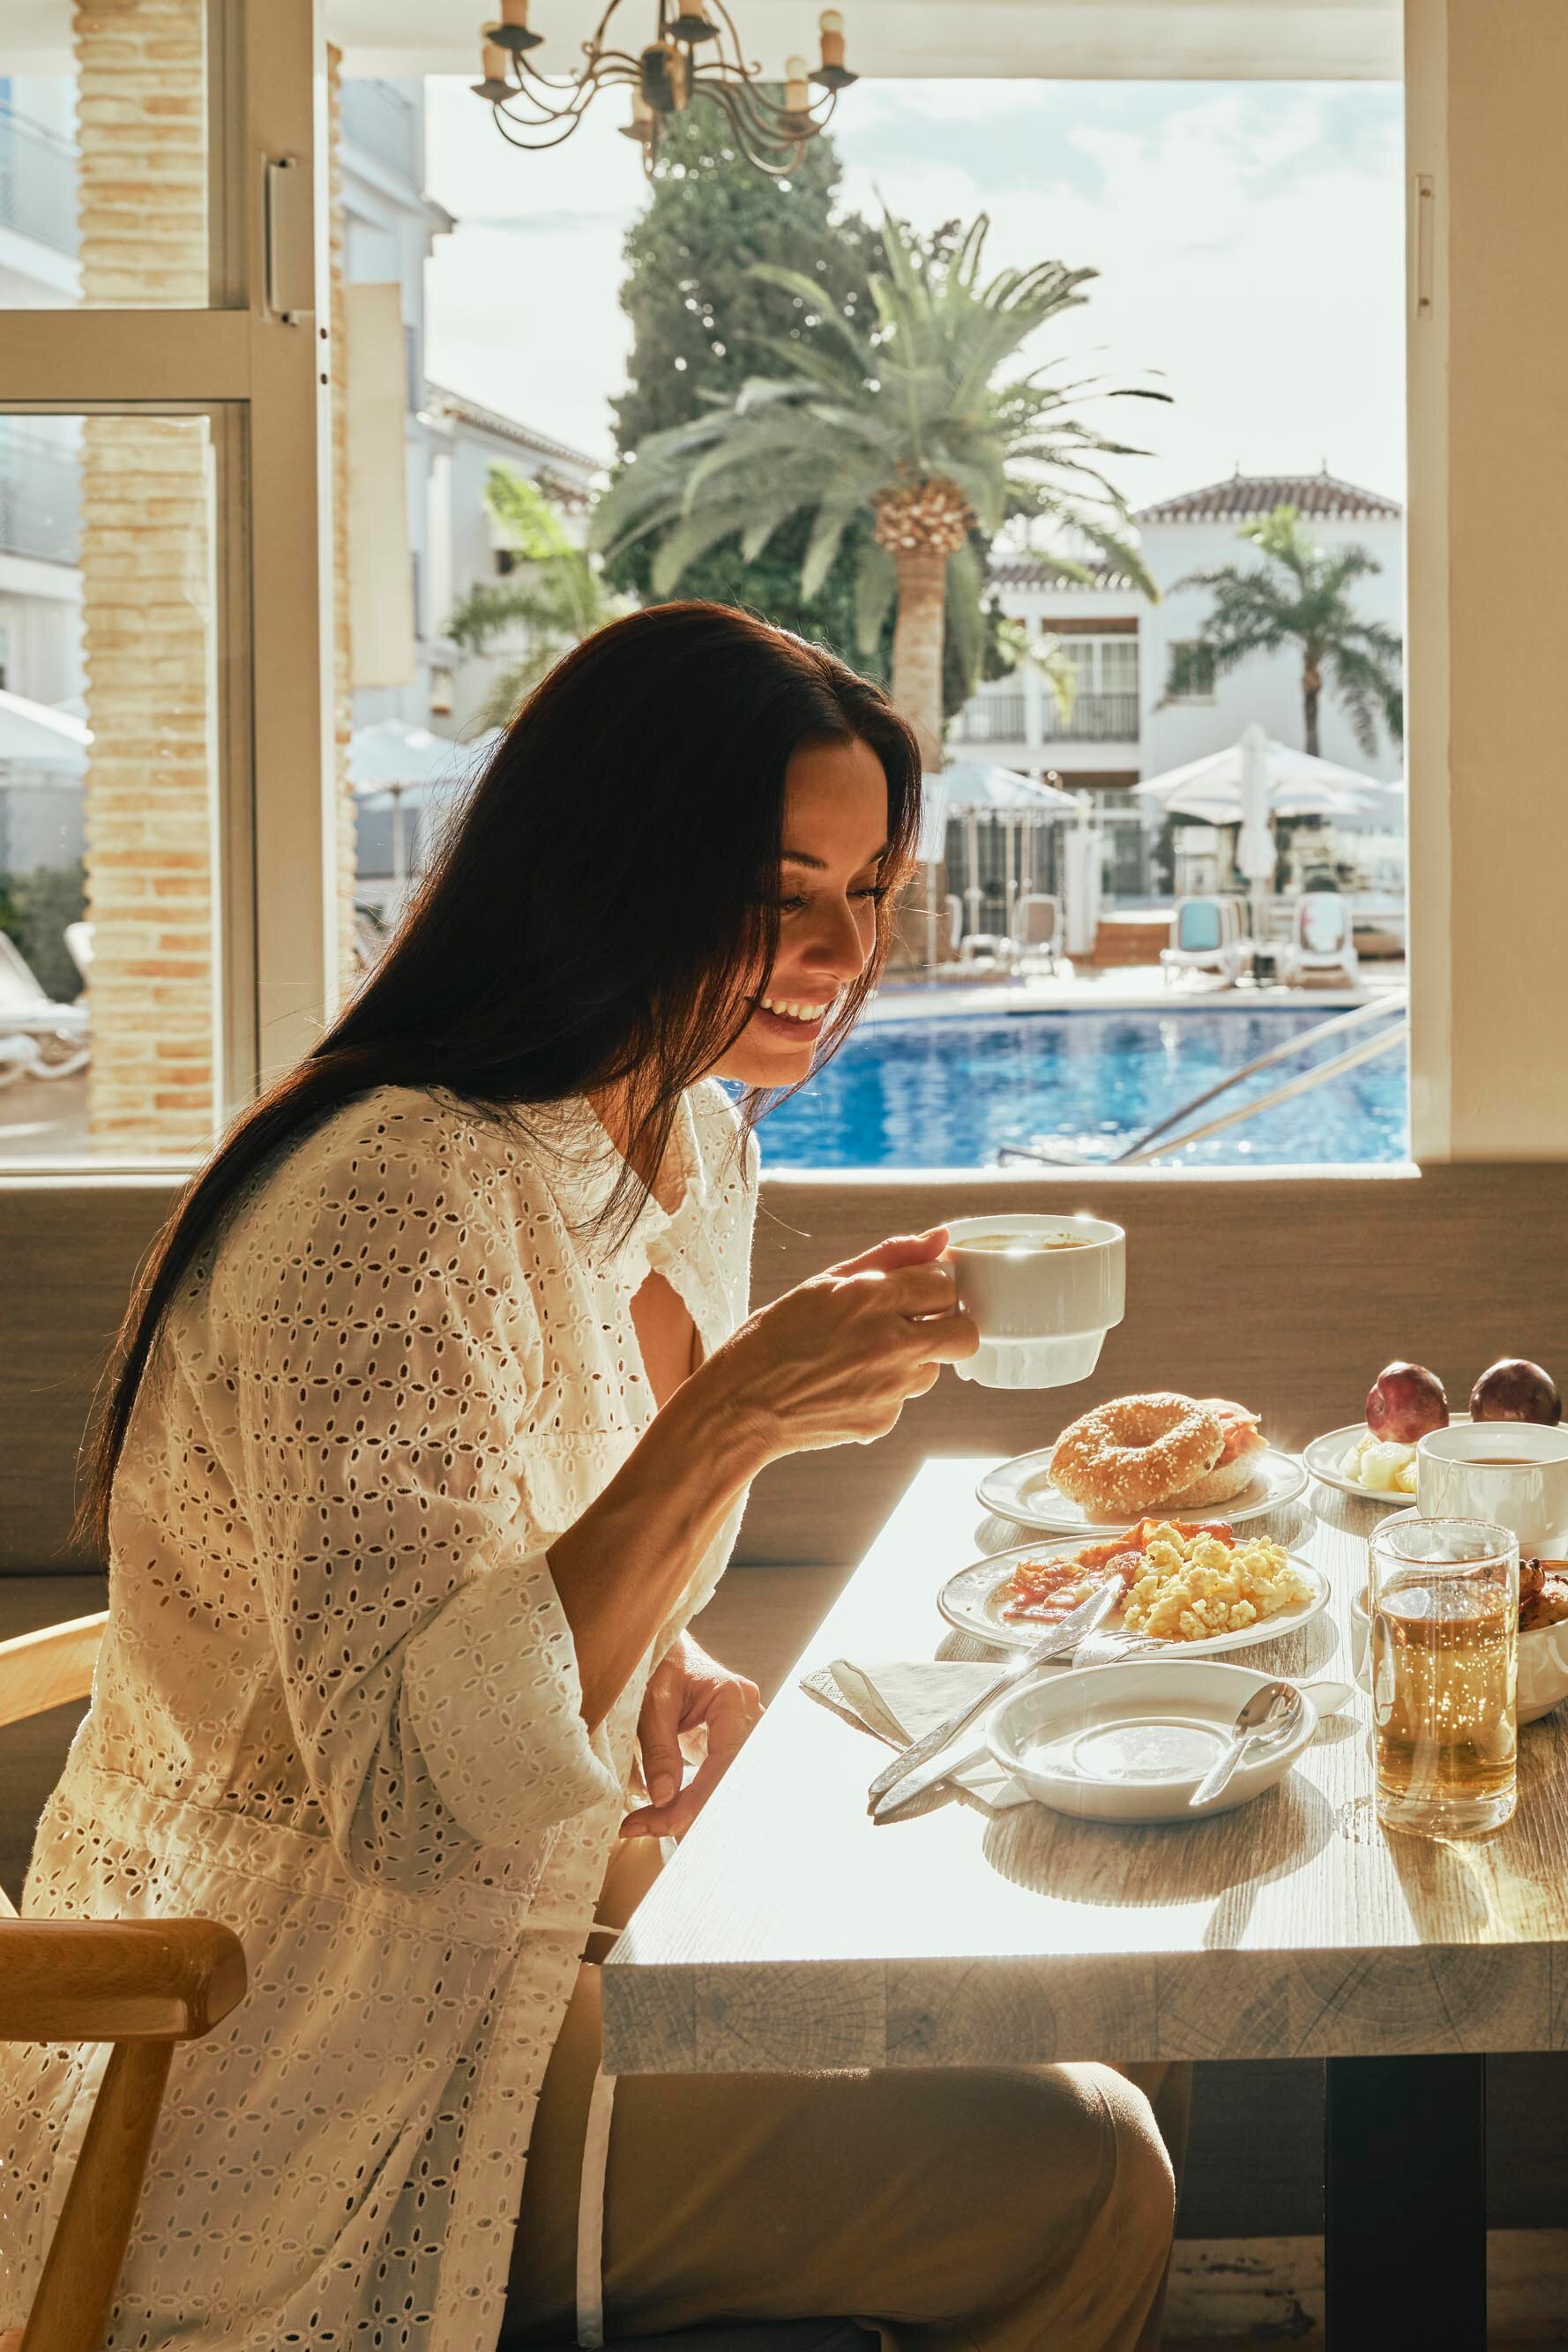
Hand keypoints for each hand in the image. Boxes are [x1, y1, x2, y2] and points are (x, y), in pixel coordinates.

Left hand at [622, 1633, 762, 1840]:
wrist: (662, 1647)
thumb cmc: (659, 1663)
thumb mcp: (652, 1702)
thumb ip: (659, 1749)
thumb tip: (664, 1797)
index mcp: (733, 1698)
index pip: (724, 1761)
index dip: (698, 1799)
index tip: (666, 1824)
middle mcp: (747, 1715)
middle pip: (732, 1779)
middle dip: (695, 1811)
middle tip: (655, 1830)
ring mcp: (741, 1730)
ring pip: (727, 1784)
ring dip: (693, 1810)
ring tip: (652, 1826)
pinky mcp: (727, 1743)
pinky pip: (717, 1780)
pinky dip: (692, 1800)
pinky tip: (664, 1816)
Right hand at [694, 1227, 978, 1464]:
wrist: (740, 1406)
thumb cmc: (773, 1339)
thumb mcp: (824, 1283)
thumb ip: (890, 1257)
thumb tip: (939, 1238)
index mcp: (872, 1298)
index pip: (944, 1284)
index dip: (930, 1286)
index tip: (914, 1291)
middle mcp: (889, 1343)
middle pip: (964, 1333)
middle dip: (947, 1325)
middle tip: (916, 1324)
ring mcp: (890, 1387)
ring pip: (935, 1367)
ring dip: (914, 1359)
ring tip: (865, 1356)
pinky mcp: (884, 1420)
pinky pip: (905, 1398)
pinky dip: (885, 1389)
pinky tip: (848, 1384)